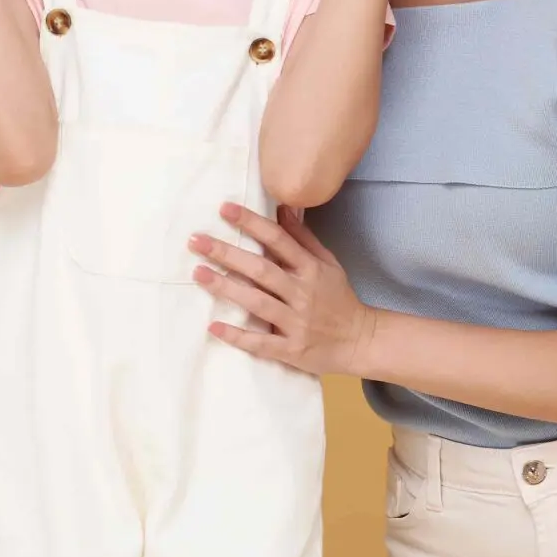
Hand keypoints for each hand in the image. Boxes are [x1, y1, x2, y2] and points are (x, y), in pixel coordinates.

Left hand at [190, 204, 376, 376]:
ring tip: (199, 274)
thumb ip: (302, 238)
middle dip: (227, 253)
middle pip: (261, 270)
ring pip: (257, 303)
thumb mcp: (328, 264)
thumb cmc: (339, 299)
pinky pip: (261, 343)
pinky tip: (213, 327)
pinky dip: (237, 336)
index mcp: (311, 269)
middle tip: (196, 241)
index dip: (252, 223)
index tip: (225, 209)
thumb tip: (282, 207)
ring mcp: (297, 322)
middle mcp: (302, 293)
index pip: (278, 240)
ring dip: (226, 288)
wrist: (361, 342)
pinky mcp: (292, 349)